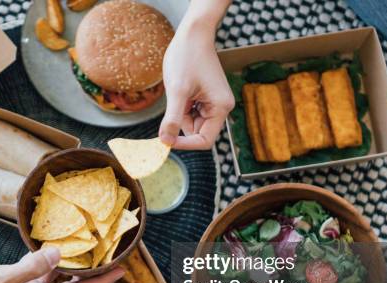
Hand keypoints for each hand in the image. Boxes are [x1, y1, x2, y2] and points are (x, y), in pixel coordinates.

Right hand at [0, 247, 123, 282]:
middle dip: (93, 274)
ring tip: (91, 250)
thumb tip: (57, 253)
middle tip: (112, 257)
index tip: (122, 271)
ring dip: (74, 266)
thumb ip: (31, 267)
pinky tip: (56, 247)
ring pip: (59, 279)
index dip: (101, 282)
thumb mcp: (4, 280)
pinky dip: (51, 261)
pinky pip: (42, 273)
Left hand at [159, 12, 234, 149]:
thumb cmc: (186, 58)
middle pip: (197, 132)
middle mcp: (221, 107)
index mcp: (221, 107)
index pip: (204, 140)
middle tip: (172, 104)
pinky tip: (180, 89)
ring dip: (179, 114)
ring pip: (191, 123)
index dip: (185, 144)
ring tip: (178, 91)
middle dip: (180, 124)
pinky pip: (190, 113)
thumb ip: (173, 119)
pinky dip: (180, 107)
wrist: (192, 34)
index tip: (165, 140)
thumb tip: (165, 142)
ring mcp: (213, 103)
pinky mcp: (204, 98)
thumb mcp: (177, 91)